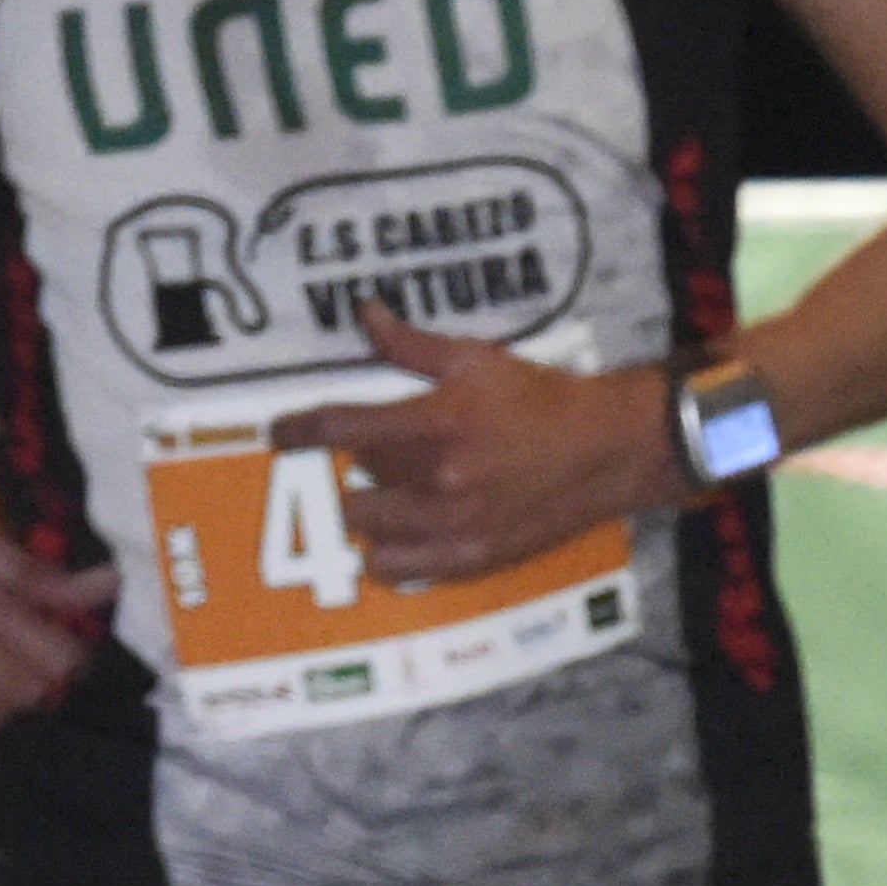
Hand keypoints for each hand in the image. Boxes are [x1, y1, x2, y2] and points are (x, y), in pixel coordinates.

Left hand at [264, 310, 678, 579]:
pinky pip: (400, 570)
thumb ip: (411, 344)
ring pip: (369, 531)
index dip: (300, 430)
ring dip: (368, 512)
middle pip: (353, 484)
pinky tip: (401, 535)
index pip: (342, 429)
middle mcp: (439, 480)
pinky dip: (388, 554)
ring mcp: (454, 527)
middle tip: (377, 456)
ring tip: (390, 496)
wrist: (607, 450)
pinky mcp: (471, 561)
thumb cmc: (541, 398)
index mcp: (437, 423)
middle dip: (358, 469)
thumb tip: (365, 315)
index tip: (279, 432)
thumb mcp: (476, 359)